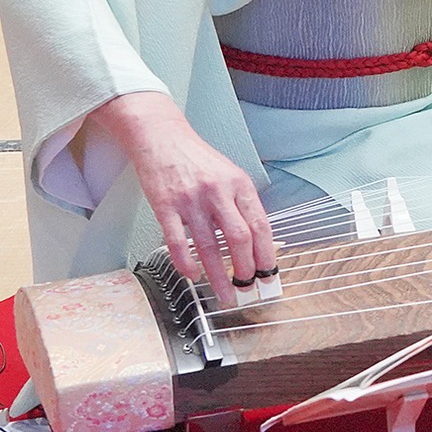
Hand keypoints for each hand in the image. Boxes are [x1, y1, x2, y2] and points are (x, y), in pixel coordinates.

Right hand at [85, 91, 276, 307]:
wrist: (162, 138)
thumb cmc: (197, 159)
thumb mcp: (230, 174)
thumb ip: (242, 204)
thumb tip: (256, 241)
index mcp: (239, 185)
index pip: (260, 225)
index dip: (267, 254)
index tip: (269, 273)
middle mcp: (218, 192)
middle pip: (239, 238)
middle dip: (246, 269)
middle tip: (246, 287)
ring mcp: (191, 201)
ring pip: (209, 246)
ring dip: (218, 275)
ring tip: (224, 294)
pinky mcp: (166, 207)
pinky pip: (177, 242)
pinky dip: (186, 263)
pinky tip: (193, 276)